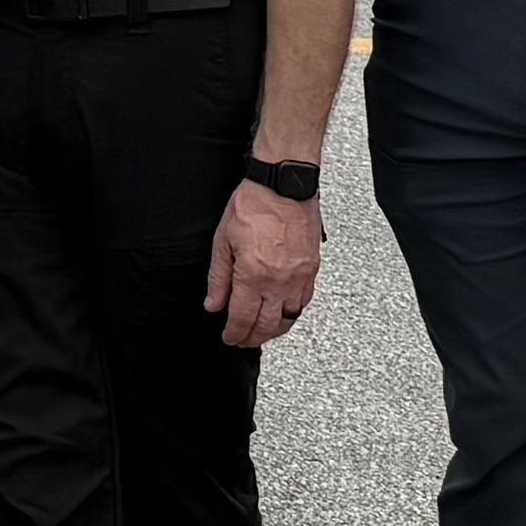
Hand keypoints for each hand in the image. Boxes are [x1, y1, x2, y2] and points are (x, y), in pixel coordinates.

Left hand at [203, 180, 319, 349]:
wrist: (284, 186)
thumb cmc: (254, 205)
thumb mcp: (223, 241)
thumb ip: (218, 278)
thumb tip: (213, 304)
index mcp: (253, 276)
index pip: (242, 318)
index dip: (234, 334)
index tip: (229, 338)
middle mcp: (279, 281)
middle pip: (267, 325)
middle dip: (252, 338)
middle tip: (242, 340)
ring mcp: (299, 277)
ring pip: (289, 318)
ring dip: (274, 330)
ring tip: (262, 332)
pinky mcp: (312, 269)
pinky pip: (304, 301)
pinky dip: (292, 313)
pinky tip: (283, 312)